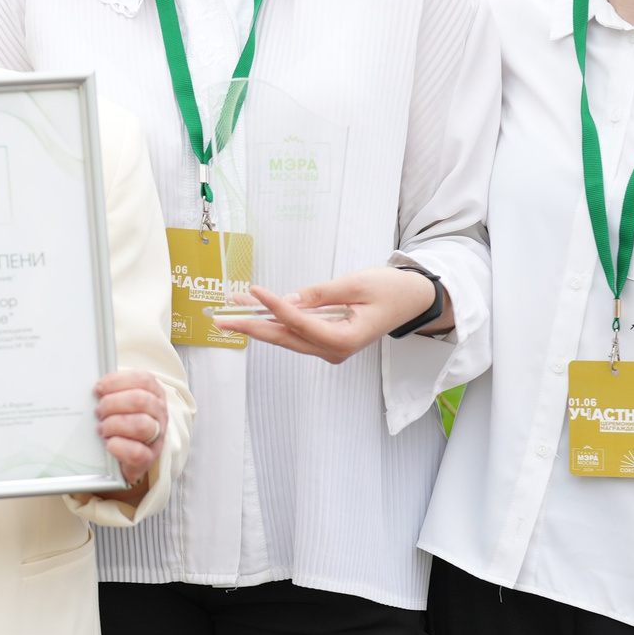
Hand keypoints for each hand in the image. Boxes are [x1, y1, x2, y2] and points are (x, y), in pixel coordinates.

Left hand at [91, 369, 168, 497]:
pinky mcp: (149, 458)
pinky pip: (136, 451)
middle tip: (98, 411)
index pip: (143, 380)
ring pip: (140, 425)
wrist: (131, 456)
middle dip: (112, 404)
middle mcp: (160, 414)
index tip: (99, 389)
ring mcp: (157, 437)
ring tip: (102, 429)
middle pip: (140, 400)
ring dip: (114, 424)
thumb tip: (95, 388)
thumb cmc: (123, 423)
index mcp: (155, 394)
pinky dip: (117, 446)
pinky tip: (108, 443)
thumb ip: (112, 392)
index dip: (118, 381)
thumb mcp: (122, 403)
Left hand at [213, 265, 443, 363]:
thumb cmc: (391, 290)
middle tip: (220, 318)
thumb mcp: (356, 284)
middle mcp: (333, 350)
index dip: (274, 306)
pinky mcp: (326, 342)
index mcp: (344, 339)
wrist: (413, 300)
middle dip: (250, 326)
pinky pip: (295, 333)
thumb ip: (320, 294)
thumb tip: (287, 300)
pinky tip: (255, 311)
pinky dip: (275, 322)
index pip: (299, 322)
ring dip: (259, 323)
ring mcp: (329, 349)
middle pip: (284, 338)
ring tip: (230, 310)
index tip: (253, 291)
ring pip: (286, 338)